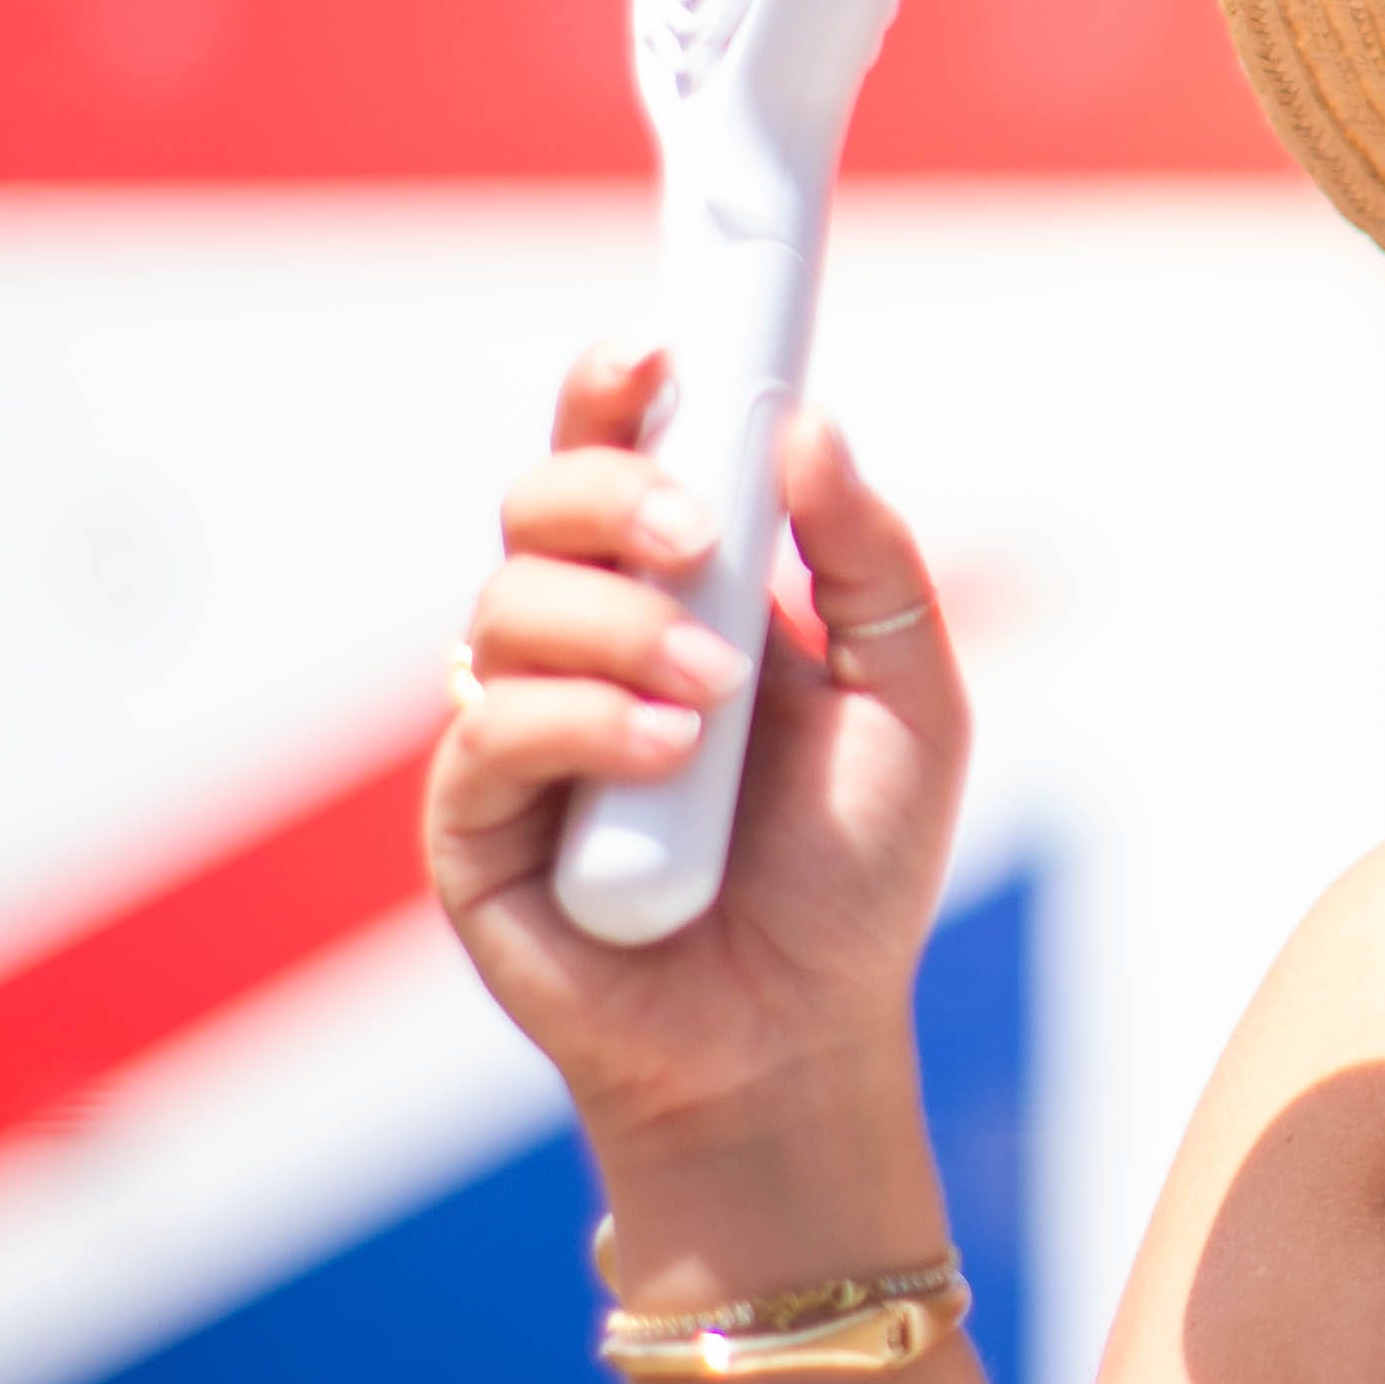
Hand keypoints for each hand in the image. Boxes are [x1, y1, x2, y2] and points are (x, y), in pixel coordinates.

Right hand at [429, 347, 968, 1181]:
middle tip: (700, 537)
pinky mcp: (473, 822)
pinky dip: (580, 722)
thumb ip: (869, 561)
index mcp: (675, 591)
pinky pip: (491, 729)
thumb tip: (809, 425)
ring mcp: (516, 729)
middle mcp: (580, 642)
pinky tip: (662, 756)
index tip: (656, 347)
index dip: (615, 388)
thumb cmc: (850, 868)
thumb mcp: (911, 698)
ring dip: (617, 626)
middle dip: (612, 491)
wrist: (803, 1036)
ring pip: (505, 604)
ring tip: (709, 696)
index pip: (617, 454)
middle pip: (535, 502)